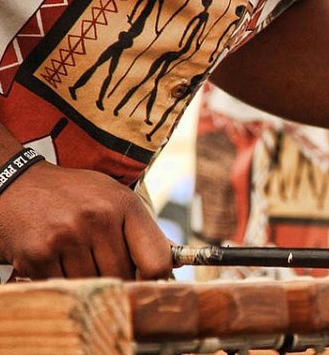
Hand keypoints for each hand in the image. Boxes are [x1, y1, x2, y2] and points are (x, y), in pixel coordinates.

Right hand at [0, 161, 172, 279]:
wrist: (16, 182)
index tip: (148, 281)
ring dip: (87, 278)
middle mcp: (98, 219)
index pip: (157, 260)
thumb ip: (141, 230)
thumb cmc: (74, 194)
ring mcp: (67, 237)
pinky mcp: (38, 254)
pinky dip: (61, 279)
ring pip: (94, 284)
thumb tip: (172, 266)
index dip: (155, 278)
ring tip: (76, 254)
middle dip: (116, 276)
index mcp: (124, 204)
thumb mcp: (113, 197)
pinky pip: (64, 286)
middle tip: (101, 261)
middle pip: (124, 277)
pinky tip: (56, 256)